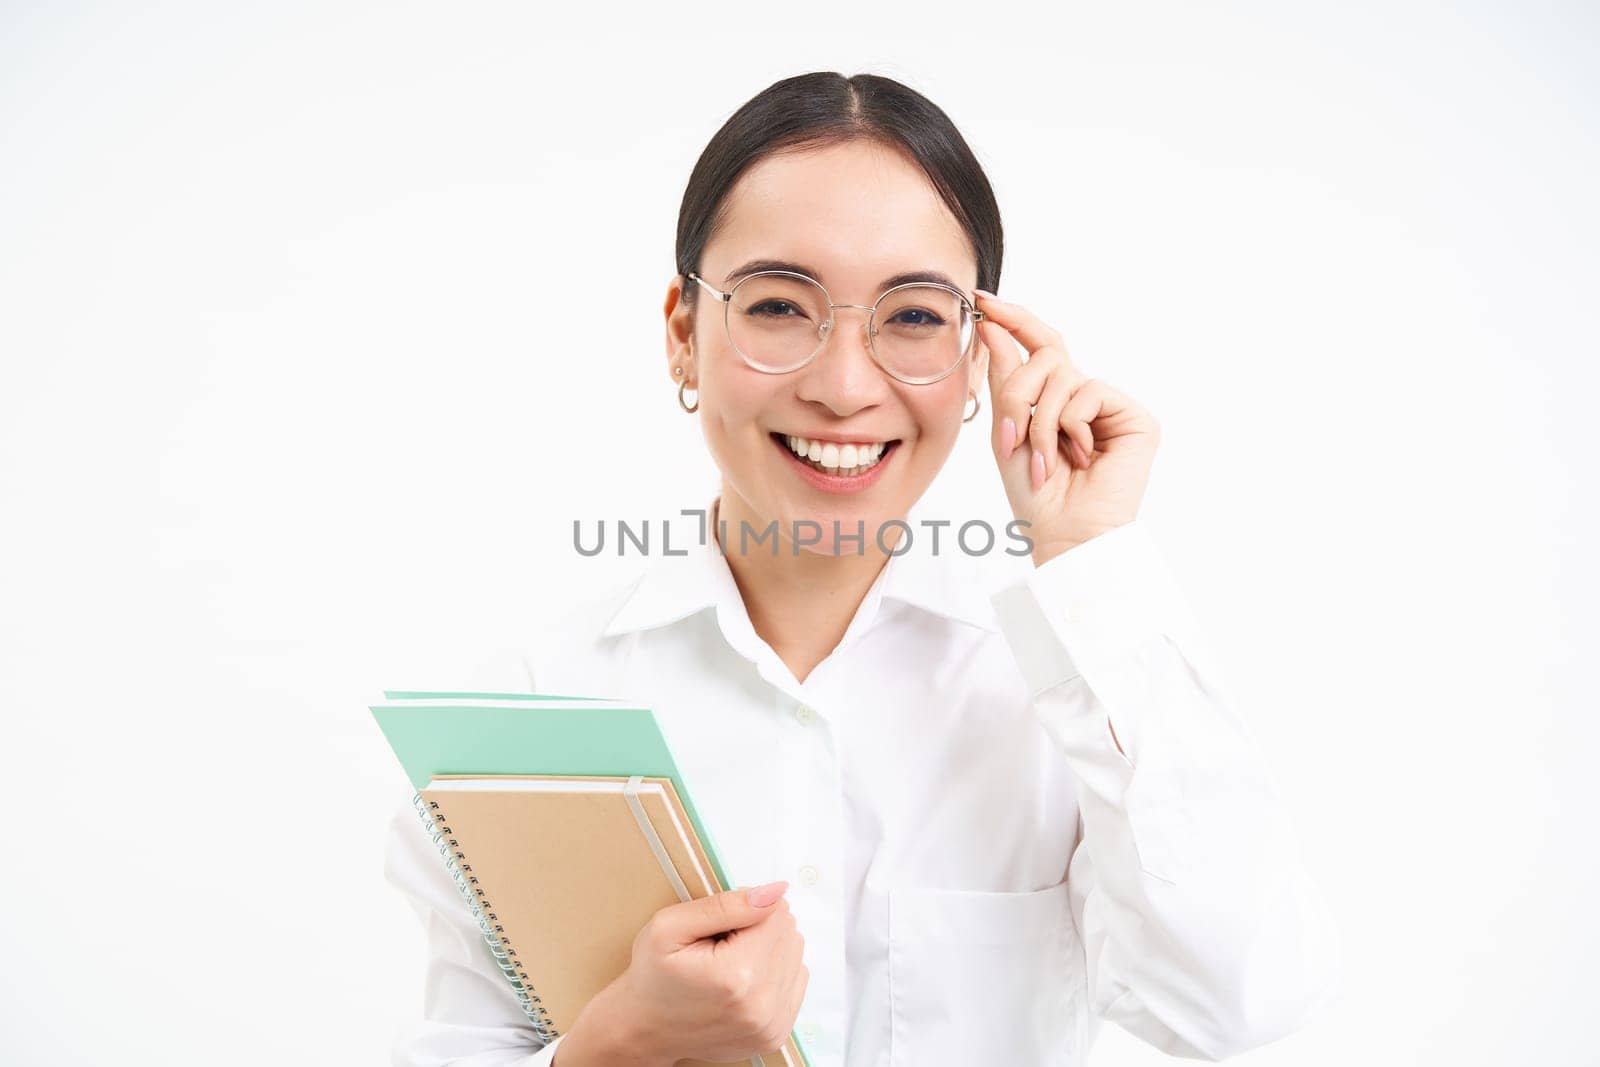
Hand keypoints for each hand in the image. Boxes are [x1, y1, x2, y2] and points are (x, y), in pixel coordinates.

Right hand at [557, 882, 807, 1065]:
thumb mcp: (670, 926)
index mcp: (736, 974)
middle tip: (722, 946)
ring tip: (730, 963)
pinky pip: (797, 982)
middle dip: (759, 930)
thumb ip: (726, 905)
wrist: (644, 1029)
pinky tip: (744, 980)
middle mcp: (761, 1005)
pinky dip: (774, 974)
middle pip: (789, 934)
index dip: (748, 910)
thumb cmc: (653, 976)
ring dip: (768, 951)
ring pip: (796, 956)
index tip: (720, 927)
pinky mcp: (775, 1035)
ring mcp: (770, 1025)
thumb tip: (775, 892)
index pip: (777, 913)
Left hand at [977, 290, 1160, 565]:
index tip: (981, 300)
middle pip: (1045, 355)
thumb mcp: (1007, 431)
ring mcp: (1110, 406)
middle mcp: (1084, 397)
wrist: (1064, 535)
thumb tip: (992, 325)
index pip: (1037, 344)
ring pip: (1061, 375)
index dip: (1012, 319)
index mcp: (1054, 398)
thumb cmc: (1035, 496)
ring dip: (1040, 421)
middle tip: (1009, 440)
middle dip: (1017, 395)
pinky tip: (1081, 456)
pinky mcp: (1135, 416)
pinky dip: (1071, 426)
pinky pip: (1089, 391)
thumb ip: (1005, 377)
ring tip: (1047, 462)